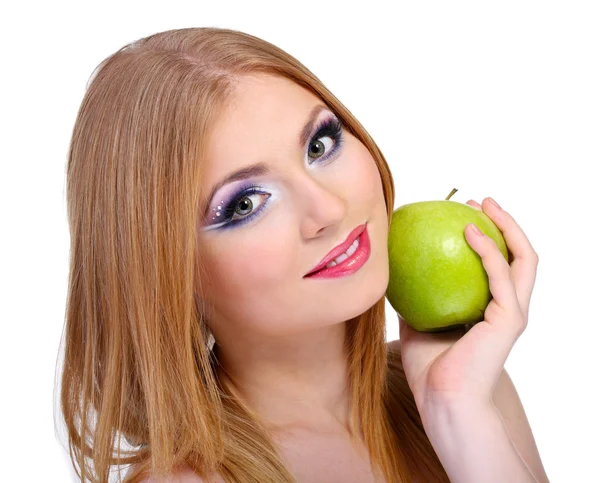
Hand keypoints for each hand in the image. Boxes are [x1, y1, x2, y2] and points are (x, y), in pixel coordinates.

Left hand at [397, 197, 538, 410]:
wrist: (440, 399)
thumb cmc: (429, 368)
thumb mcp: (416, 323)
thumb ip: (414, 299)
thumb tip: (394, 272)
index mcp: (490, 311)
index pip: (501, 265)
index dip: (490, 236)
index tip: (464, 214)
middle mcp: (508, 308)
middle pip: (520, 255)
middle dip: (505, 223)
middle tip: (479, 201)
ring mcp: (512, 313)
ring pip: (524, 259)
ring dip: (506, 227)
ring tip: (482, 204)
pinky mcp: (509, 319)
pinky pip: (500, 275)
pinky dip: (487, 250)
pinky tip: (467, 231)